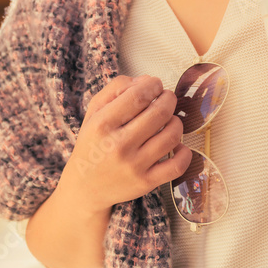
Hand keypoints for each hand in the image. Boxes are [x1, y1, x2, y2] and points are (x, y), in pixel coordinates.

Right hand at [59, 75, 190, 214]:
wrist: (84, 188)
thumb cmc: (93, 144)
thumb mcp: (94, 112)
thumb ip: (116, 89)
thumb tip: (147, 80)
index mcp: (103, 125)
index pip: (139, 95)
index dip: (153, 85)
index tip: (155, 86)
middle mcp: (118, 146)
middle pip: (160, 112)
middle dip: (169, 99)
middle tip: (166, 99)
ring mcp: (134, 166)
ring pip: (172, 135)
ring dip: (176, 122)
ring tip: (168, 121)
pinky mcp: (145, 183)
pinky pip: (177, 165)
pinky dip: (184, 152)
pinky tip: (176, 146)